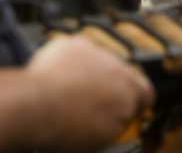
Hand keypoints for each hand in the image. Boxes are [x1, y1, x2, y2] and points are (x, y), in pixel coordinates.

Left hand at [27, 36, 154, 151]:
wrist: (35, 108)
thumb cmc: (67, 126)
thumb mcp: (103, 137)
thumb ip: (118, 123)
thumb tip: (118, 121)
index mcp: (131, 90)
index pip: (146, 92)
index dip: (137, 103)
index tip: (128, 110)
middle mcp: (118, 66)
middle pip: (122, 74)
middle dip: (110, 87)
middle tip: (93, 105)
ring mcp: (95, 52)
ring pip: (98, 61)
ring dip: (89, 74)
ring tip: (69, 94)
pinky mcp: (72, 44)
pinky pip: (75, 52)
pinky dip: (67, 63)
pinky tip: (56, 80)